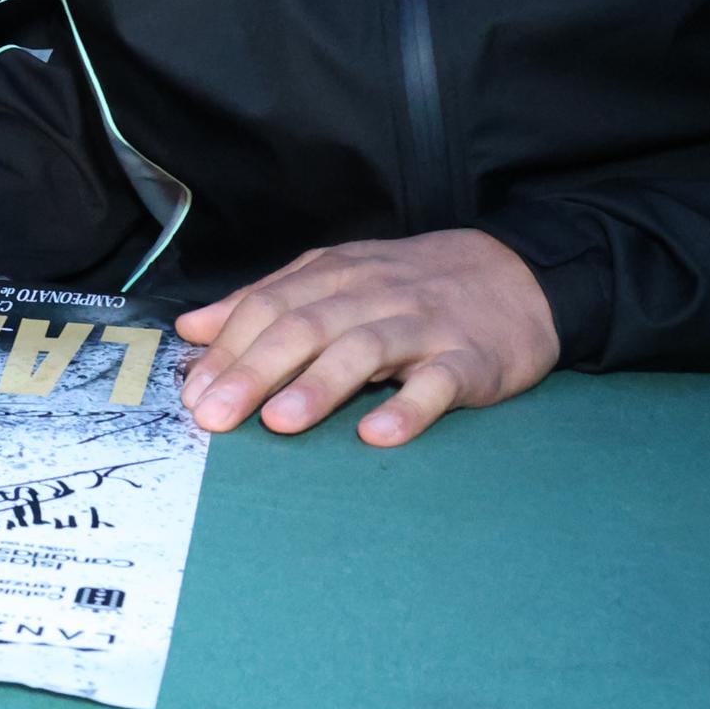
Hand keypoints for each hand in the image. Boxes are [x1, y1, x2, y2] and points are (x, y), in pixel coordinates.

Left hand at [173, 229, 561, 446]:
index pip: (269, 306)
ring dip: (319, 386)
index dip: (228, 349)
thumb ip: (264, 302)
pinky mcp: (469, 358)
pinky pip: (437, 383)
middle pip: (305, 327)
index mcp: (333, 275)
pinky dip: (408, 408)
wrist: (516, 275)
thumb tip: (193, 329)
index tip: (193, 392)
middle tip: (216, 415)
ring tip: (281, 422)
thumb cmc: (409, 286)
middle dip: (255, 371)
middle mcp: (372, 294)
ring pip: (364, 349)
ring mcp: (422, 325)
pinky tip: (377, 434)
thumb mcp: (333, 279)